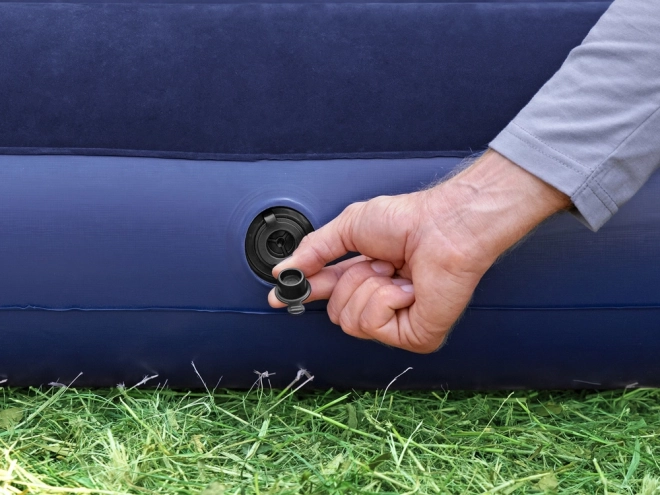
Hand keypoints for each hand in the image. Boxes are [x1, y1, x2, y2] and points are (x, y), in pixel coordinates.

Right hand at [269, 150, 569, 352]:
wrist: (445, 225)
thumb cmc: (411, 220)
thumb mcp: (349, 226)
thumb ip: (314, 250)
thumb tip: (285, 269)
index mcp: (365, 274)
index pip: (327, 292)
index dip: (303, 293)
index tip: (279, 295)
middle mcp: (381, 300)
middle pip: (336, 313)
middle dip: (349, 281)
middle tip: (375, 263)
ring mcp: (398, 321)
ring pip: (351, 322)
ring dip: (368, 288)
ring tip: (393, 272)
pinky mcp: (416, 335)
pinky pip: (375, 326)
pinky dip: (386, 299)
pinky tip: (406, 287)